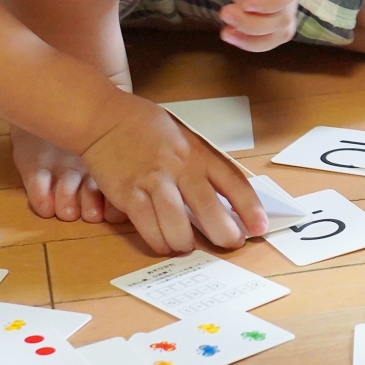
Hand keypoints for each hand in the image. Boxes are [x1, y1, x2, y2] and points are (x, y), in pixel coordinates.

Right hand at [78, 93, 267, 254]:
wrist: (105, 119)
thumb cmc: (145, 127)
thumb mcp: (183, 136)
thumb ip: (201, 162)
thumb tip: (222, 194)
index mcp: (197, 152)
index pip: (232, 182)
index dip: (249, 207)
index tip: (259, 226)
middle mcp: (179, 167)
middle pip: (209, 208)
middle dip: (223, 233)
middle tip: (229, 243)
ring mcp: (154, 181)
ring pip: (178, 225)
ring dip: (186, 243)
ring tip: (187, 246)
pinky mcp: (129, 194)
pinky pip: (149, 227)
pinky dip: (159, 241)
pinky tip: (163, 244)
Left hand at [205, 0, 302, 52]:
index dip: (271, 3)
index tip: (244, 2)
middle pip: (285, 18)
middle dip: (256, 25)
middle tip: (224, 14)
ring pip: (279, 31)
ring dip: (255, 40)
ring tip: (226, 33)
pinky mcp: (256, 3)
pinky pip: (263, 31)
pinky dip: (250, 40)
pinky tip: (227, 33)